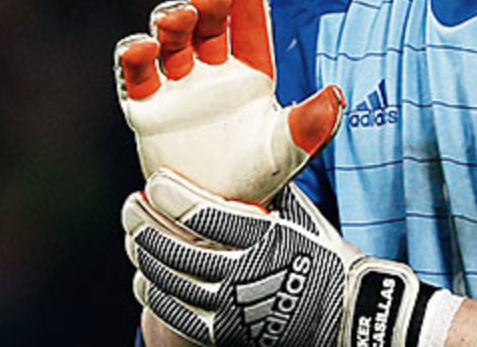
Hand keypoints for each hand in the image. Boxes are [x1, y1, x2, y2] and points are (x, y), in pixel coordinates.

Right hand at [114, 0, 344, 203]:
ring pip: (170, 38)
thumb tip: (336, 95)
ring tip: (177, 17)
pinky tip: (142, 47)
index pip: (247, 22)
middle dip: (205, 2)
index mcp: (251, 71)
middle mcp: (213, 71)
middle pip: (206, 22)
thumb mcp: (290, 149)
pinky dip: (134, 55)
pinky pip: (134, 73)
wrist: (215, 217)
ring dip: (170, 21)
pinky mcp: (146, 108)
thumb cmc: (258, 177)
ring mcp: (178, 87)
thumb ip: (312, 123)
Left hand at [123, 171, 422, 346]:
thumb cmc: (321, 251)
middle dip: (144, 223)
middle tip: (131, 206)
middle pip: (174, 247)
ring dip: (144, 255)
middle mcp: (245, 273)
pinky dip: (154, 293)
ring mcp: (233, 307)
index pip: (200, 214)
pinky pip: (176, 313)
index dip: (169, 195)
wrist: (345, 308)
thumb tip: (238, 147)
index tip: (154, 181)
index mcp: (264, 236)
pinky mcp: (226, 331)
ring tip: (134, 235)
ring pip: (169, 280)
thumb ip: (266, 185)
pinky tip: (144, 276)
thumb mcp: (300, 210)